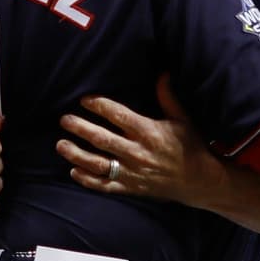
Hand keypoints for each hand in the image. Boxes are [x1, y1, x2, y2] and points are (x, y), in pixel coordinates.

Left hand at [56, 75, 224, 205]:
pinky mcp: (131, 188)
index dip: (99, 106)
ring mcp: (132, 172)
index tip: (85, 100)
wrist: (199, 181)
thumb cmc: (190, 146)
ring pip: (98, 163)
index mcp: (149, 132)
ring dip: (76, 154)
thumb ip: (168, 96)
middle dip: (80, 128)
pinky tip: (73, 171)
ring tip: (60, 145)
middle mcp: (137, 152)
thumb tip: (163, 73)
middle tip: (64, 120)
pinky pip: (105, 185)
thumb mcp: (182, 119)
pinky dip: (87, 180)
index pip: (118, 116)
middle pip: (102, 139)